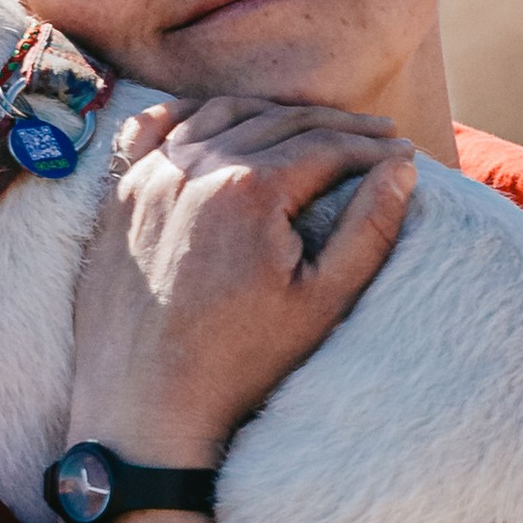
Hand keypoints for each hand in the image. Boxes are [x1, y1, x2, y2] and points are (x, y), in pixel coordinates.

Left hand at [67, 95, 417, 466]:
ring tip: (311, 126)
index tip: (401, 151)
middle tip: (374, 134)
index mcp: (250, 189)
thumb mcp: (322, 302)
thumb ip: (369, 229)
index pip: (326, 146)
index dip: (371, 146)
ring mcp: (150, 177)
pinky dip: (193, 114)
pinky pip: (155, 128)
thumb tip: (401, 170)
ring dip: (273, 115)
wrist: (145, 408)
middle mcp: (195, 167)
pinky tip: (218, 119)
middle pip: (279, 122)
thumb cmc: (240, 364)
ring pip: (222, 115)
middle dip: (334, 126)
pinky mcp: (120, 195)